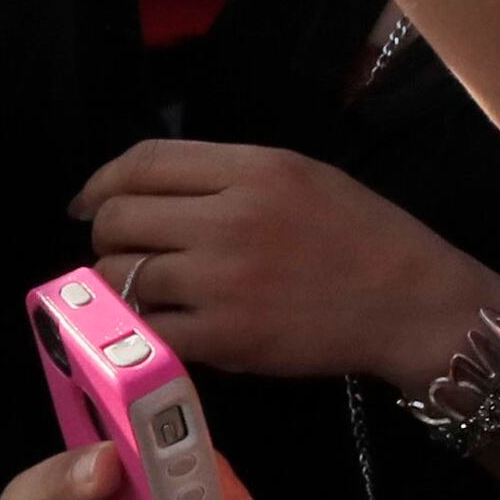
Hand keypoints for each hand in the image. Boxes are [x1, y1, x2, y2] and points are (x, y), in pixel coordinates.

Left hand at [75, 140, 499, 395]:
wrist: (411, 302)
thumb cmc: (361, 234)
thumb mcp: (302, 174)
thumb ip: (228, 175)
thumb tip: (149, 190)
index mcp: (253, 169)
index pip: (143, 161)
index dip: (100, 181)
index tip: (88, 202)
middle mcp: (230, 219)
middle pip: (119, 218)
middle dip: (105, 235)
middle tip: (121, 251)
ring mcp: (223, 282)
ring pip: (121, 276)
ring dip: (118, 285)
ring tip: (143, 291)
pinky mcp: (224, 338)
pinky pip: (147, 330)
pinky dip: (139, 330)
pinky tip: (156, 326)